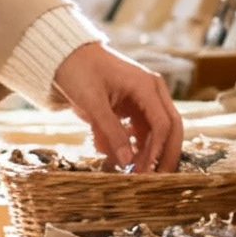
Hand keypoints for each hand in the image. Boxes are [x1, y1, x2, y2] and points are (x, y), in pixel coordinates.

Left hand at [52, 40, 182, 174]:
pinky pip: (140, 131)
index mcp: (147, 85)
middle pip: (170, 128)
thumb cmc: (78, 71)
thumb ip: (110, 131)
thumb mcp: (93, 103)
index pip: (163, 123)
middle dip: (164, 155)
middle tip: (156, 181)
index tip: (146, 171)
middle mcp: (152, 91)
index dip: (157, 150)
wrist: (65, 55)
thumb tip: (127, 161)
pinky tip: (119, 160)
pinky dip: (132, 146)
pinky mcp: (133, 107)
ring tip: (133, 174)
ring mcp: (144, 99)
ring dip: (147, 153)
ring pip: (157, 132)